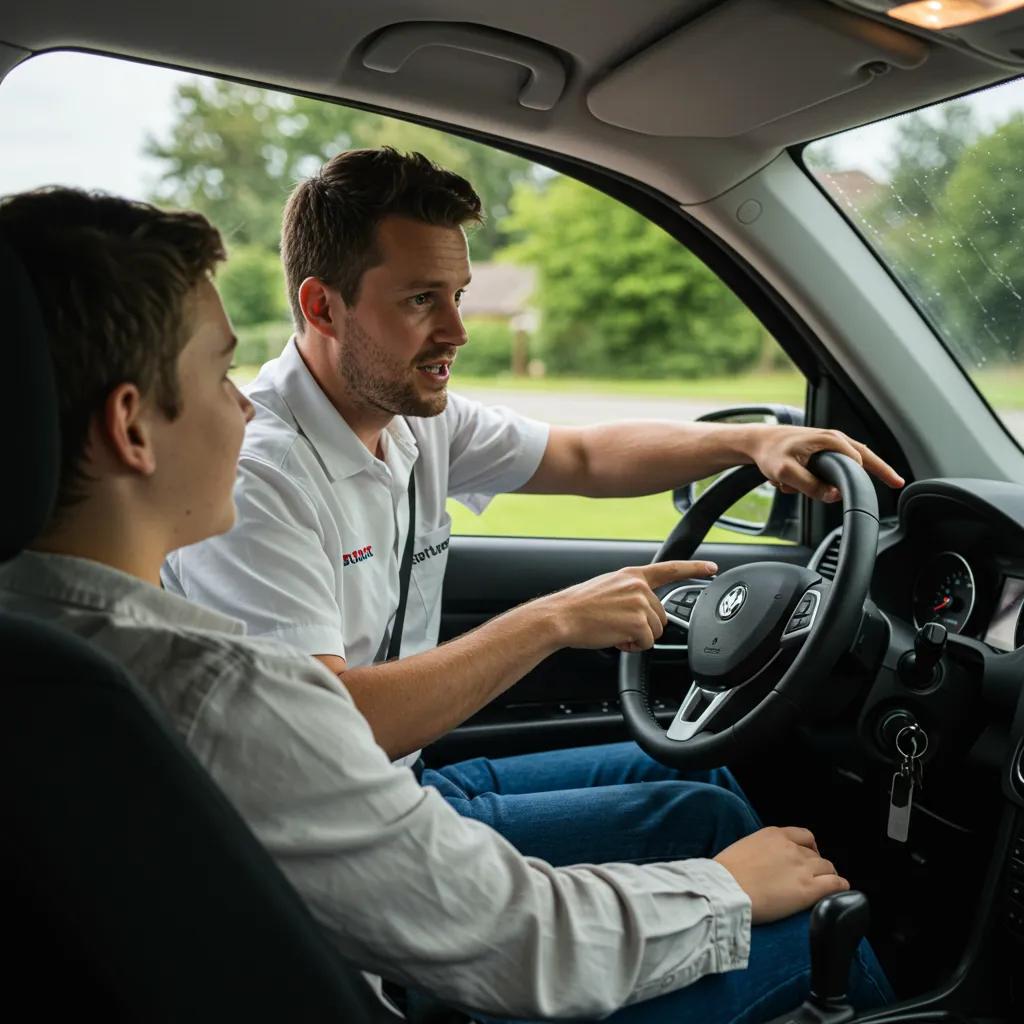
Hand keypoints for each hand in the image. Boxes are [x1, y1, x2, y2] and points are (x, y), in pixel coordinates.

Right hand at [539, 560, 717, 652]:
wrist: (561, 616)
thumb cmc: (577, 607)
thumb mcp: (607, 589)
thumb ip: (630, 594)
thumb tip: (643, 611)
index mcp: (631, 575)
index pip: (670, 569)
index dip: (694, 569)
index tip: (713, 568)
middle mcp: (639, 586)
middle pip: (661, 616)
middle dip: (643, 627)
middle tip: (617, 625)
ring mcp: (640, 603)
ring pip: (655, 631)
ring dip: (637, 637)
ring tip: (612, 630)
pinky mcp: (638, 621)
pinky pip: (646, 643)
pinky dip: (632, 646)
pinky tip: (614, 638)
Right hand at [713, 826, 848, 924]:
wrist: (725, 889)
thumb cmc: (725, 873)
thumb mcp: (743, 849)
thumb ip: (760, 851)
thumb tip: (763, 864)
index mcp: (774, 834)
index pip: (803, 836)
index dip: (809, 848)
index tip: (807, 857)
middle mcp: (792, 847)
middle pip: (816, 855)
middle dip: (816, 866)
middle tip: (810, 879)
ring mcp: (802, 868)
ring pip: (828, 868)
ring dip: (827, 877)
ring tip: (823, 889)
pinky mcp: (809, 889)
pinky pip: (836, 884)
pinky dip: (840, 887)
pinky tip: (839, 894)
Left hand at [747, 425, 903, 502]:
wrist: (758, 442)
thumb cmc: (771, 454)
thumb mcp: (786, 474)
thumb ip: (810, 486)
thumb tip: (834, 495)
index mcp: (831, 441)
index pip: (860, 461)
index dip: (860, 479)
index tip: (863, 493)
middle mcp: (836, 439)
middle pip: (866, 457)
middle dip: (878, 471)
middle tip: (897, 482)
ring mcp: (831, 443)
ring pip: (849, 465)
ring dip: (833, 480)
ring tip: (807, 483)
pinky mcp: (825, 449)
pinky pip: (836, 466)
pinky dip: (824, 478)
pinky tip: (804, 481)